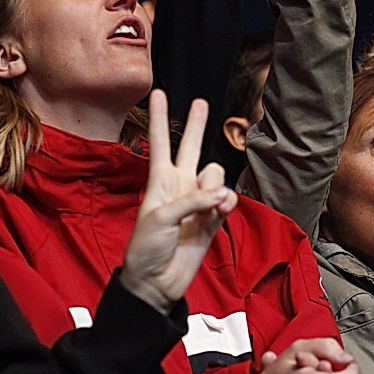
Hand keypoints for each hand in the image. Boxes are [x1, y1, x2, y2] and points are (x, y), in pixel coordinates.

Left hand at [120, 90, 236, 312]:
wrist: (156, 281)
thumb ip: (193, 200)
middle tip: (202, 102)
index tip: (158, 92)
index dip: (160, 118)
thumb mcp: (160, 217)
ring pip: (216, 175)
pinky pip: (227, 200)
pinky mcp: (213, 219)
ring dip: (215, 185)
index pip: (160, 141)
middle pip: (191, 146)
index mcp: (160, 180)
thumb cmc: (146, 247)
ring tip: (208, 204)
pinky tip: (219, 212)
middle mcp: (180, 185)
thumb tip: (222, 194)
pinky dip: (225, 204)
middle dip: (197, 125)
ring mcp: (198, 201)